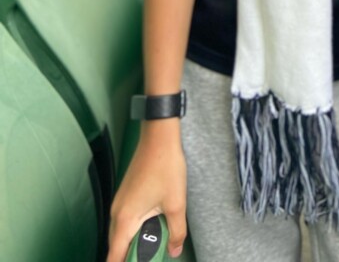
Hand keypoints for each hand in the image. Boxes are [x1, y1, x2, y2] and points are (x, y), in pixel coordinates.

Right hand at [106, 125, 186, 261]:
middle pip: (117, 246)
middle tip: (153, 254)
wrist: (159, 137)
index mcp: (125, 219)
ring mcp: (120, 202)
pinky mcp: (125, 195)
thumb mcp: (176, 204)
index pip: (114, 256)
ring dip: (136, 241)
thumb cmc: (165, 167)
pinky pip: (126, 220)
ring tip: (156, 242)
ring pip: (122, 232)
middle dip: (133, 255)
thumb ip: (175, 232)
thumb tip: (174, 250)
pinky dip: (136, 228)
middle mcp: (117, 212)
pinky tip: (153, 225)